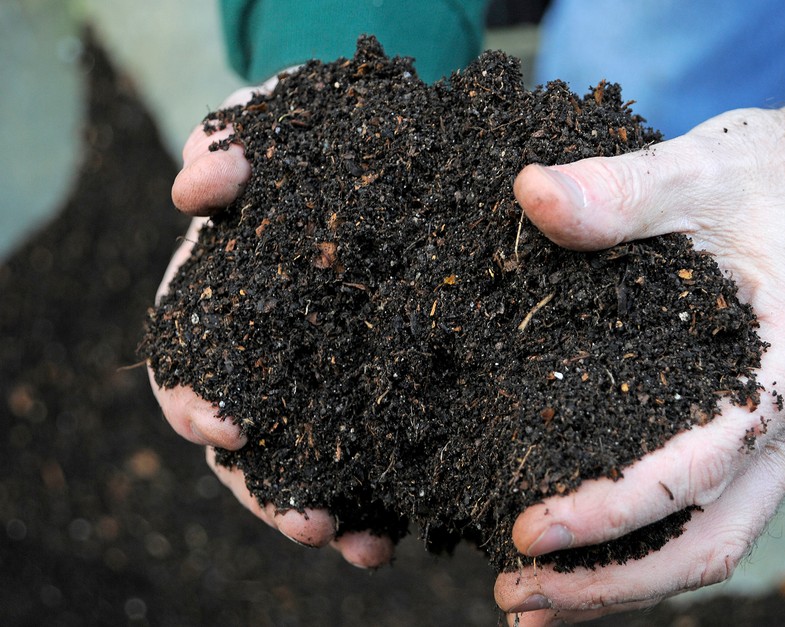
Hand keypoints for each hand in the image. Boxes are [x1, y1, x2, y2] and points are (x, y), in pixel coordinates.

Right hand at [149, 80, 393, 568]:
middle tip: (307, 519)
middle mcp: (270, 355)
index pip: (190, 360)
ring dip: (326, 511)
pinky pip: (372, 459)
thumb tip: (191, 186)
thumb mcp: (283, 123)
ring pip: (308, 465)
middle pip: (249, 442)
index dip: (196, 398)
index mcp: (227, 301)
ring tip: (360, 545)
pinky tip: (404, 529)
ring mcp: (324, 382)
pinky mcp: (383, 394)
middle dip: (267, 488)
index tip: (223, 424)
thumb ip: (235, 144)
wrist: (404, 148)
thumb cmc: (326, 136)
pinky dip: (381, 499)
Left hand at [495, 85, 784, 623]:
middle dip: (612, 582)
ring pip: (712, 540)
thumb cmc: (781, 177)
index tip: (529, 530)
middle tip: (516, 595)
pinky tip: (587, 547)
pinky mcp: (762, 429)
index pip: (699, 466)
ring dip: (627, 579)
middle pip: (709, 541)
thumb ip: (620, 190)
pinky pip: (711, 507)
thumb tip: (528, 193)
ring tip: (536, 599)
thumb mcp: (702, 170)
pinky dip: (648, 540)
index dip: (612, 509)